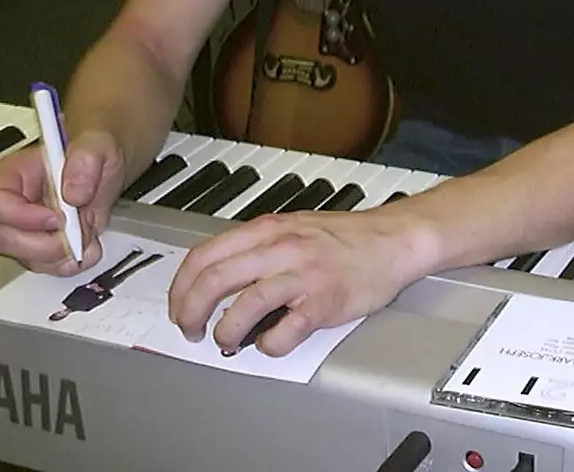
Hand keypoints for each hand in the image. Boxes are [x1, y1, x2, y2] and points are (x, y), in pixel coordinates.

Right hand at [0, 129, 126, 275]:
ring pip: (25, 258)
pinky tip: (88, 244)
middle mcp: (12, 204)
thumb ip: (86, 161)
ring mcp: (25, 228)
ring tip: (87, 230)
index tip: (56, 217)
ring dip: (62, 254)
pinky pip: (47, 267)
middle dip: (43, 244)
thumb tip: (73, 192)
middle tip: (75, 233)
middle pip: (1, 238)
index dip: (19, 216)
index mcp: (13, 173)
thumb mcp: (97, 143)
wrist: (105, 167)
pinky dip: (71, 262)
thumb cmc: (93, 151)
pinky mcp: (43, 245)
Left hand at [166, 209, 437, 356]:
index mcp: (268, 229)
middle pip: (214, 280)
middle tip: (191, 330)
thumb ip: (256, 247)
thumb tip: (217, 277)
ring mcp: (304, 273)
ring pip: (245, 305)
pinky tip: (271, 343)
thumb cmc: (345, 238)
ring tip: (227, 341)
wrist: (394, 239)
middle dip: (191, 311)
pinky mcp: (326, 300)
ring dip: (226, 332)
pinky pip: (287, 330)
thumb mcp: (291, 228)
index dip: (181, 286)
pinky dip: (270, 344)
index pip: (204, 255)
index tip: (179, 306)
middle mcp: (281, 247)